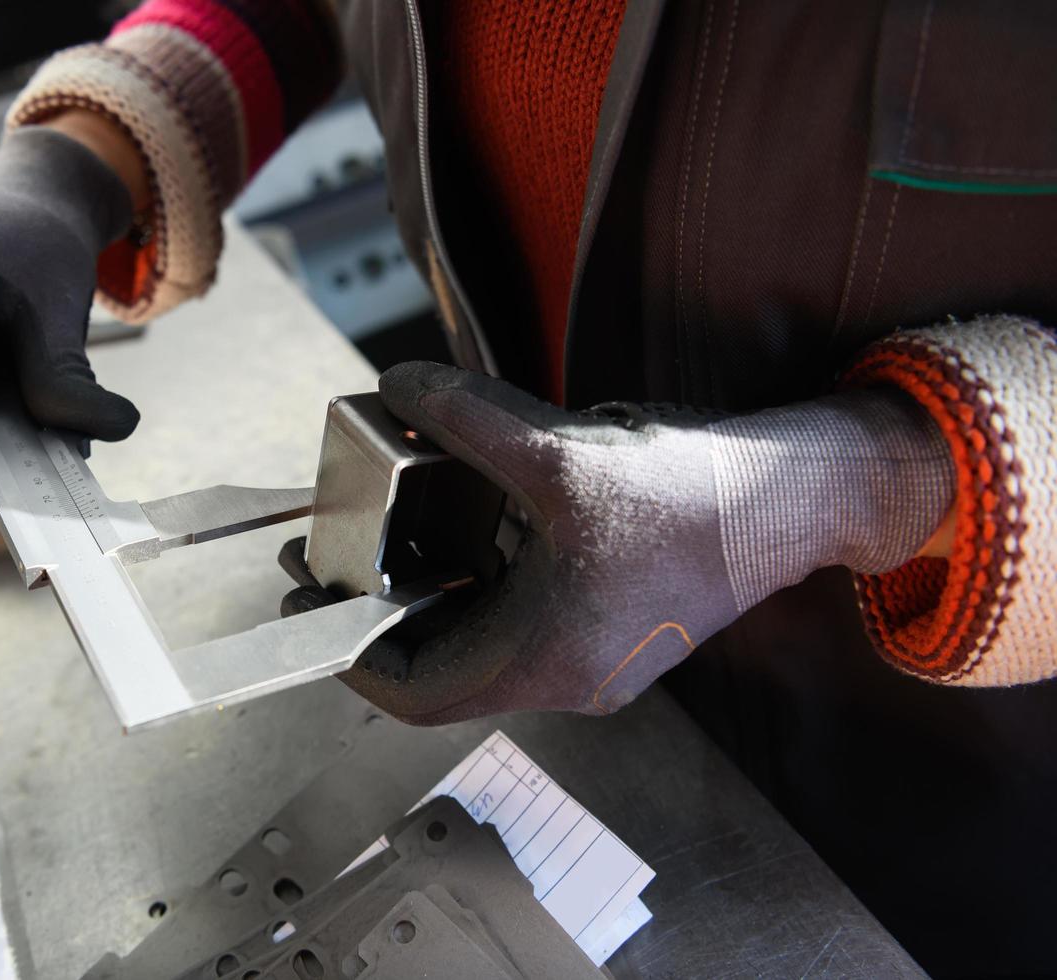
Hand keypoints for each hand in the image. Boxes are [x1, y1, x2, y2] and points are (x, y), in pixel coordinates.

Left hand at [283, 361, 951, 724]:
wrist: (794, 498)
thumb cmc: (692, 492)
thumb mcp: (557, 451)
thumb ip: (465, 418)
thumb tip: (399, 387)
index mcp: (546, 658)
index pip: (415, 693)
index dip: (351, 657)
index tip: (312, 611)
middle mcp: (567, 677)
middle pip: (444, 671)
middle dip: (384, 620)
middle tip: (339, 568)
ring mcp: (593, 660)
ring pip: (483, 646)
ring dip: (433, 601)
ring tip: (389, 545)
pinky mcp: (611, 632)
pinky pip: (522, 623)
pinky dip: (480, 586)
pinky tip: (464, 530)